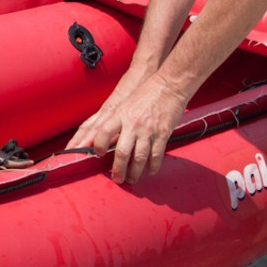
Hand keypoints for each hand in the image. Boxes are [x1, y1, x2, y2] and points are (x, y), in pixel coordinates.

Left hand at [68, 72, 187, 183]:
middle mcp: (132, 124)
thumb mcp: (124, 105)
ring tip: (131, 180)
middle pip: (121, 152)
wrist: (169, 86)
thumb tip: (104, 138)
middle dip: (117, 169)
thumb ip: (114, 121)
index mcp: (120, 115)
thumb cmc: (145, 94)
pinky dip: (153, 166)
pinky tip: (150, 171)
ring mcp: (148, 130)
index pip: (103, 132)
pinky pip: (156, 155)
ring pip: (139, 157)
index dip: (98, 145)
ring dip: (134, 172)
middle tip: (116, 178)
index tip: (97, 154)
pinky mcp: (162, 134)